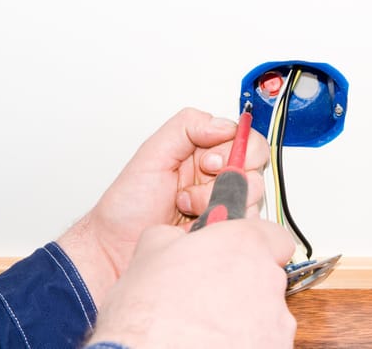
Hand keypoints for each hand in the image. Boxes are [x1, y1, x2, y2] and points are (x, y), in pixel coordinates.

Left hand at [57, 108, 268, 305]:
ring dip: (215, 202)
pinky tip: (194, 226)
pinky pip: (244, 225)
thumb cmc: (128, 204)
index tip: (207, 162)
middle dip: (228, 176)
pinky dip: (219, 223)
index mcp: (201, 152)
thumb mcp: (152, 153)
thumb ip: (187, 126)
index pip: (245, 140)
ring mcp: (222, 206)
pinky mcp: (224, 232)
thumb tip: (225, 125)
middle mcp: (216, 177)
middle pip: (255, 168)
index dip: (235, 149)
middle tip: (195, 185)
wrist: (116, 248)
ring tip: (185, 208)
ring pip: (252, 197)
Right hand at [87, 218, 295, 348]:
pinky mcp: (274, 348)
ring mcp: (275, 319)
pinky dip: (244, 339)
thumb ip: (172, 236)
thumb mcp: (148, 254)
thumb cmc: (150, 314)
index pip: (272, 234)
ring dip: (241, 311)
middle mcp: (267, 279)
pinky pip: (263, 338)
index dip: (250, 243)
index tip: (233, 251)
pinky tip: (212, 340)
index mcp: (242, 244)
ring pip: (265, 308)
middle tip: (208, 289)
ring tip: (203, 321)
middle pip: (265, 272)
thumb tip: (172, 239)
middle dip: (241, 279)